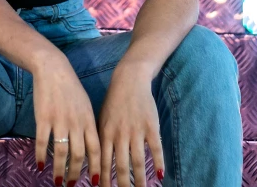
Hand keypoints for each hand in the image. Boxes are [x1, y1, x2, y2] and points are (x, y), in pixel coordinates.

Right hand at [32, 54, 100, 185]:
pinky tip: (40, 166)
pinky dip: (42, 156)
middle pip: (78, 155)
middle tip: (72, 185)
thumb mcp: (85, 105)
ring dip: (60, 170)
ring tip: (58, 181)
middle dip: (76, 174)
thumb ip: (88, 126)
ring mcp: (59, 120)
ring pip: (61, 152)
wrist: (53, 68)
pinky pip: (43, 142)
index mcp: (88, 119)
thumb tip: (90, 150)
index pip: (95, 149)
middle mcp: (76, 122)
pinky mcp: (43, 118)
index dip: (96, 167)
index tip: (95, 182)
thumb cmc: (70, 88)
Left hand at [97, 64, 164, 186]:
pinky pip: (155, 149)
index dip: (104, 179)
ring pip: (138, 161)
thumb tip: (96, 162)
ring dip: (140, 180)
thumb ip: (101, 139)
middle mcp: (120, 134)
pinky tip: (160, 176)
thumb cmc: (114, 101)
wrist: (130, 79)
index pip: (103, 162)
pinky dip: (158, 163)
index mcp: (105, 132)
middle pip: (121, 166)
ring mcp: (136, 130)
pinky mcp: (151, 126)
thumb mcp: (102, 118)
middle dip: (122, 185)